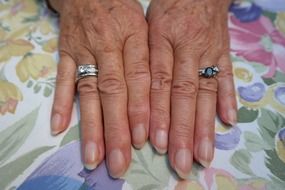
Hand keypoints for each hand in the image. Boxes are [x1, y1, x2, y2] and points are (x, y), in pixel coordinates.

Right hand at [50, 0, 149, 177]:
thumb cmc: (124, 11)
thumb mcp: (146, 26)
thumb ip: (152, 62)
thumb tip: (163, 101)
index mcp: (134, 37)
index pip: (139, 78)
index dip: (140, 110)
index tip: (142, 140)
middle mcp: (107, 45)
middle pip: (113, 92)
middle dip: (116, 129)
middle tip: (120, 162)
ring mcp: (83, 49)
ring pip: (88, 91)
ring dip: (90, 125)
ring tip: (93, 156)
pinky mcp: (65, 52)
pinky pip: (62, 79)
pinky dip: (60, 103)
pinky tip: (58, 127)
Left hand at [147, 0, 236, 178]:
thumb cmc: (167, 8)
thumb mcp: (148, 26)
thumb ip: (144, 60)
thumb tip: (136, 96)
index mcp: (163, 41)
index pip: (160, 83)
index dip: (159, 113)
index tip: (156, 143)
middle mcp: (188, 49)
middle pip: (184, 94)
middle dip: (183, 130)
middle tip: (182, 161)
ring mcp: (210, 52)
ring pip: (206, 92)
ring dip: (206, 124)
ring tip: (204, 154)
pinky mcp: (224, 52)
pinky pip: (226, 77)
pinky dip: (228, 99)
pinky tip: (229, 121)